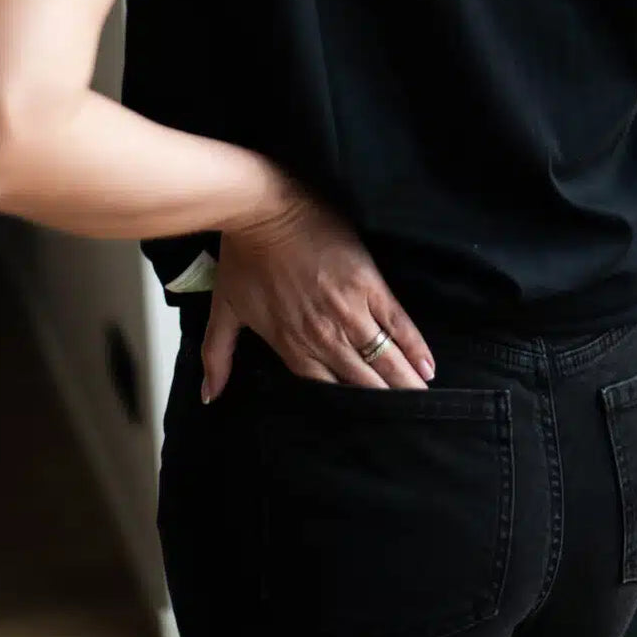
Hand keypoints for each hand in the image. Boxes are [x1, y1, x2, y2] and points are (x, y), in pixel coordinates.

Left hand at [200, 178, 435, 399]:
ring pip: (382, 357)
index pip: (327, 391)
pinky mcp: (368, 283)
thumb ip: (217, 357)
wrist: (264, 209)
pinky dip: (414, 345)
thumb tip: (208, 396)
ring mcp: (349, 310)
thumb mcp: (223, 310)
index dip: (349, 412)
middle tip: (408, 421)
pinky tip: (428, 365)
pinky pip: (397, 322)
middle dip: (385, 404)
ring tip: (423, 401)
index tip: (368, 427)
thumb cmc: (243, 256)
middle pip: (361, 382)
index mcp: (292, 347)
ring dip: (404, 382)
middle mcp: (324, 336)